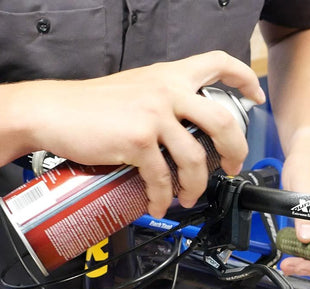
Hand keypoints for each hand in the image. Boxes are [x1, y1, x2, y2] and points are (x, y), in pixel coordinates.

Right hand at [6, 51, 265, 217]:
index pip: (219, 63)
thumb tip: (189, 131)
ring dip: (196, 185)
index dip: (244, 79)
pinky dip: (163, 196)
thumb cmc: (93, 104)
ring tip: (189, 197)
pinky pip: (162, 177)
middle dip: (235, 151)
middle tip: (232, 166)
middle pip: (223, 122)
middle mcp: (168, 91)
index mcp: (170, 76)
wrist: (53, 111)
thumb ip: (167, 101)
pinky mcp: (138, 140)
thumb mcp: (138, 89)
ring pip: (196, 158)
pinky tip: (159, 203)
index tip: (256, 97)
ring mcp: (154, 115)